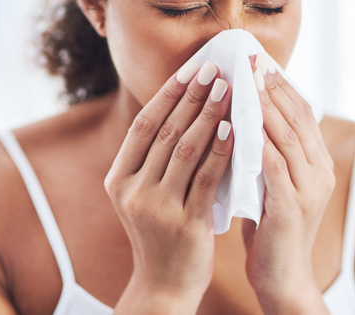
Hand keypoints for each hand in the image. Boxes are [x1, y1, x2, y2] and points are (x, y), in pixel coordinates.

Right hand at [104, 60, 233, 309]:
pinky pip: (207, 178)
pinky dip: (221, 150)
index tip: (191, 68)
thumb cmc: (159, 234)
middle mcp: (132, 190)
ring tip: (229, 88)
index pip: (144, 124)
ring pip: (186, 149)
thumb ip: (153, 159)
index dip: (168, 93)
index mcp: (118, 179)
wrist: (164, 287)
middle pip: (166, 131)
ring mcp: (157, 208)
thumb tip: (181, 107)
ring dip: (210, 114)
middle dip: (193, 96)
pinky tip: (235, 128)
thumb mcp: (142, 195)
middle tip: (216, 68)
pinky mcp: (185, 223)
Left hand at [242, 55, 335, 311]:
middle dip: (271, 87)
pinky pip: (273, 166)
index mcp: (318, 162)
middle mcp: (320, 171)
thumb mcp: (273, 182)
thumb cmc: (270, 227)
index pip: (303, 113)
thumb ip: (269, 153)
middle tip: (249, 61)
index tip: (259, 62)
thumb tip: (245, 116)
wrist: (282, 277)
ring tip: (242, 83)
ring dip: (263, 107)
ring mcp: (310, 189)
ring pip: (286, 136)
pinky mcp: (292, 208)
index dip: (282, 86)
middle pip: (297, 117)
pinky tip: (237, 125)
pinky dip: (256, 143)